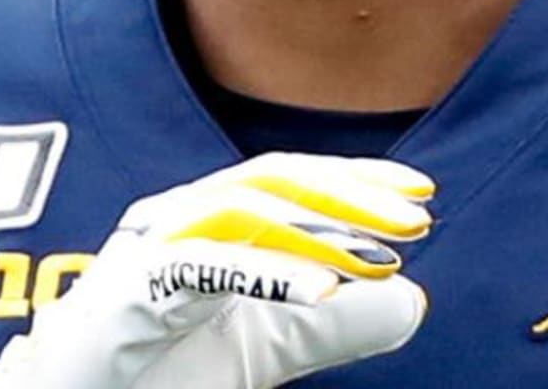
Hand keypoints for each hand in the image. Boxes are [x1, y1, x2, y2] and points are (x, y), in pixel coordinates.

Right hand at [0, 152, 433, 388]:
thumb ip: (326, 323)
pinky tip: (321, 291)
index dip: (355, 179)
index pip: (290, 181)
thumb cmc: (155, 371)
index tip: (420, 193)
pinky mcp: (126, 291)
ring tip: (380, 253)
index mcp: (209, 220)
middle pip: (272, 180)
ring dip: (316, 228)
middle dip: (348, 191)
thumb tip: (412, 299)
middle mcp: (179, 217)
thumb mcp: (261, 347)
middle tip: (417, 213)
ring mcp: (149, 246)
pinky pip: (201, 269)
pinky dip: (264, 274)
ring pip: (240, 211)